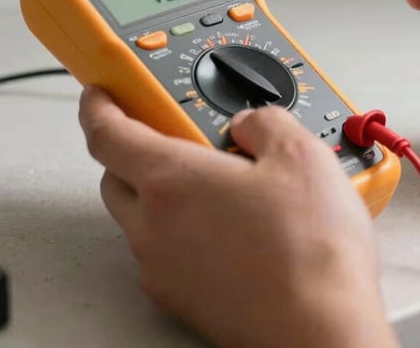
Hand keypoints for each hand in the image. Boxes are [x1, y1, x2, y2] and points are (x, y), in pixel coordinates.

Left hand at [78, 86, 397, 347]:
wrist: (321, 331)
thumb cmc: (309, 252)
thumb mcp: (300, 155)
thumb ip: (264, 122)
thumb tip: (251, 123)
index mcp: (171, 182)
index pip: (108, 133)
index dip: (99, 106)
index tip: (100, 95)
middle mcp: (154, 228)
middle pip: (117, 175)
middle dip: (136, 148)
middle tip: (177, 134)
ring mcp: (164, 270)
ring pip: (140, 216)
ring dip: (162, 192)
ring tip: (221, 183)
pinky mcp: (182, 300)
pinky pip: (165, 251)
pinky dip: (182, 229)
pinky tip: (232, 228)